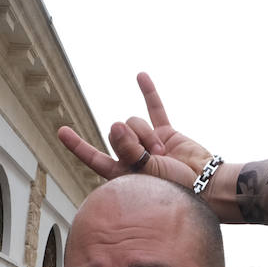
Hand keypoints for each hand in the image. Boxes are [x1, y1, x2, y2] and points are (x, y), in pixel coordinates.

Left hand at [58, 73, 211, 185]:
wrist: (206, 186)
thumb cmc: (175, 191)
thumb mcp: (147, 174)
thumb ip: (130, 150)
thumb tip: (115, 124)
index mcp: (122, 175)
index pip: (94, 158)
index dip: (78, 146)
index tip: (61, 131)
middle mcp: (132, 158)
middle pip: (117, 133)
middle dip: (132, 140)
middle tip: (149, 155)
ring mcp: (149, 144)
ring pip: (133, 122)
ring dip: (146, 134)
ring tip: (162, 153)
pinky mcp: (166, 132)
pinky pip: (155, 109)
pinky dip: (148, 93)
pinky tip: (140, 76)